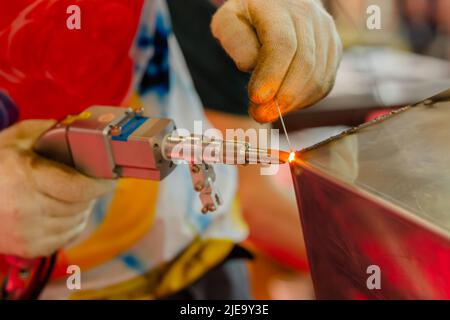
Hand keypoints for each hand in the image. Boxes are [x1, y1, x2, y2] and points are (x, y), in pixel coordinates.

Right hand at [0, 120, 113, 257]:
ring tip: (74, 195)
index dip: (100, 183)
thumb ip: (51, 132)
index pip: (79, 188)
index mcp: (25, 177)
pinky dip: (71, 224)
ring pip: (77, 222)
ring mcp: (26, 232)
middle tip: (90, 182)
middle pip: (81, 204)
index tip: (110, 177)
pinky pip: (66, 237)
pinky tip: (63, 211)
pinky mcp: (27, 248)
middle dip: (91, 192)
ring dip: (83, 208)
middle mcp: (25, 208)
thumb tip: (85, 131)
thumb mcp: (18, 138)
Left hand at [211, 0, 341, 121]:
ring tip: (269, 112)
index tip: (256, 99)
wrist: (278, 6)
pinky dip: (305, 101)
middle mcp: (309, 15)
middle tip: (260, 115)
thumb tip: (250, 64)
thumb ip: (234, 40)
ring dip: (292, 103)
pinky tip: (285, 105)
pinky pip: (325, 84)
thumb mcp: (228, 21)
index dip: (271, 76)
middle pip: (304, 64)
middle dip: (281, 97)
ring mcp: (326, 33)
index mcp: (279, 6)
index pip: (282, 45)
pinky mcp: (334, 50)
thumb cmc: (248, 17)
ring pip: (318, 78)